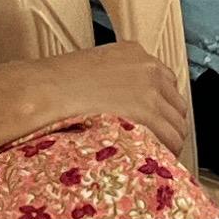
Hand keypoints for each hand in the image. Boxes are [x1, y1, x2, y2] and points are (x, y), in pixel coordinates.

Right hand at [0, 42, 196, 164]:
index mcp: (134, 54)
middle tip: (151, 148)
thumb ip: (112, 85)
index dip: (159, 111)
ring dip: (165, 143)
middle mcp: (148, 68)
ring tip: (147, 161)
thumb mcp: (89, 74)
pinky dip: (164, 153)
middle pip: (175, 106)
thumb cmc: (51, 89)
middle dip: (165, 128)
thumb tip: (119, 109)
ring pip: (177, 125)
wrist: (41, 93)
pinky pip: (170, 140)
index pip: (165, 85)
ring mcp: (151, 90)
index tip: (152, 126)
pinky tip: (149, 164)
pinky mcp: (149, 113)